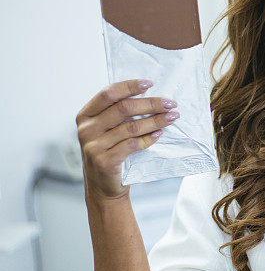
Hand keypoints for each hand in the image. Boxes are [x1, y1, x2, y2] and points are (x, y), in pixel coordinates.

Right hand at [76, 79, 179, 200]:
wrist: (103, 187)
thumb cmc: (110, 152)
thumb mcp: (107, 130)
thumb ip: (118, 114)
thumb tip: (149, 94)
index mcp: (85, 115)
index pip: (108, 93)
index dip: (130, 86)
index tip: (150, 83)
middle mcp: (86, 129)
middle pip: (124, 108)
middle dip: (151, 103)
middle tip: (171, 103)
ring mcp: (93, 146)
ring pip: (132, 127)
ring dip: (156, 120)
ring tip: (172, 117)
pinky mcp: (104, 160)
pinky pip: (133, 144)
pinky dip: (149, 138)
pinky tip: (160, 134)